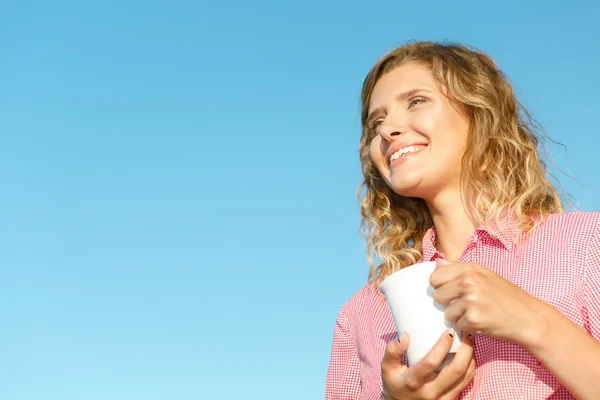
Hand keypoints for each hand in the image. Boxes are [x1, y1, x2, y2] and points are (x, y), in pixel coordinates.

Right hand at [381, 330, 474, 399]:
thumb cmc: (395, 383)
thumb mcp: (387, 367)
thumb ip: (393, 350)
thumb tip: (405, 335)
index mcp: (413, 382)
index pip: (431, 362)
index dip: (442, 346)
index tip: (449, 331)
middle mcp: (430, 392)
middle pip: (455, 370)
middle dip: (465, 349)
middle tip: (466, 333)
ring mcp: (442, 399)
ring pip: (465, 377)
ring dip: (470, 357)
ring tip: (469, 341)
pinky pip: (465, 383)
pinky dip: (470, 368)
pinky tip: (468, 356)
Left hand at [430, 259, 547, 344]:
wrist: (529, 318)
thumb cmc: (507, 297)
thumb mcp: (485, 275)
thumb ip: (459, 269)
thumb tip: (437, 263)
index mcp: (469, 269)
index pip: (435, 277)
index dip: (440, 286)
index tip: (451, 291)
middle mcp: (468, 281)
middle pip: (437, 295)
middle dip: (448, 303)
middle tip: (466, 304)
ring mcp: (471, 300)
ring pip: (447, 313)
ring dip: (459, 317)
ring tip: (477, 313)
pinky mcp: (474, 318)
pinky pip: (458, 325)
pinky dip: (468, 327)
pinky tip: (482, 322)